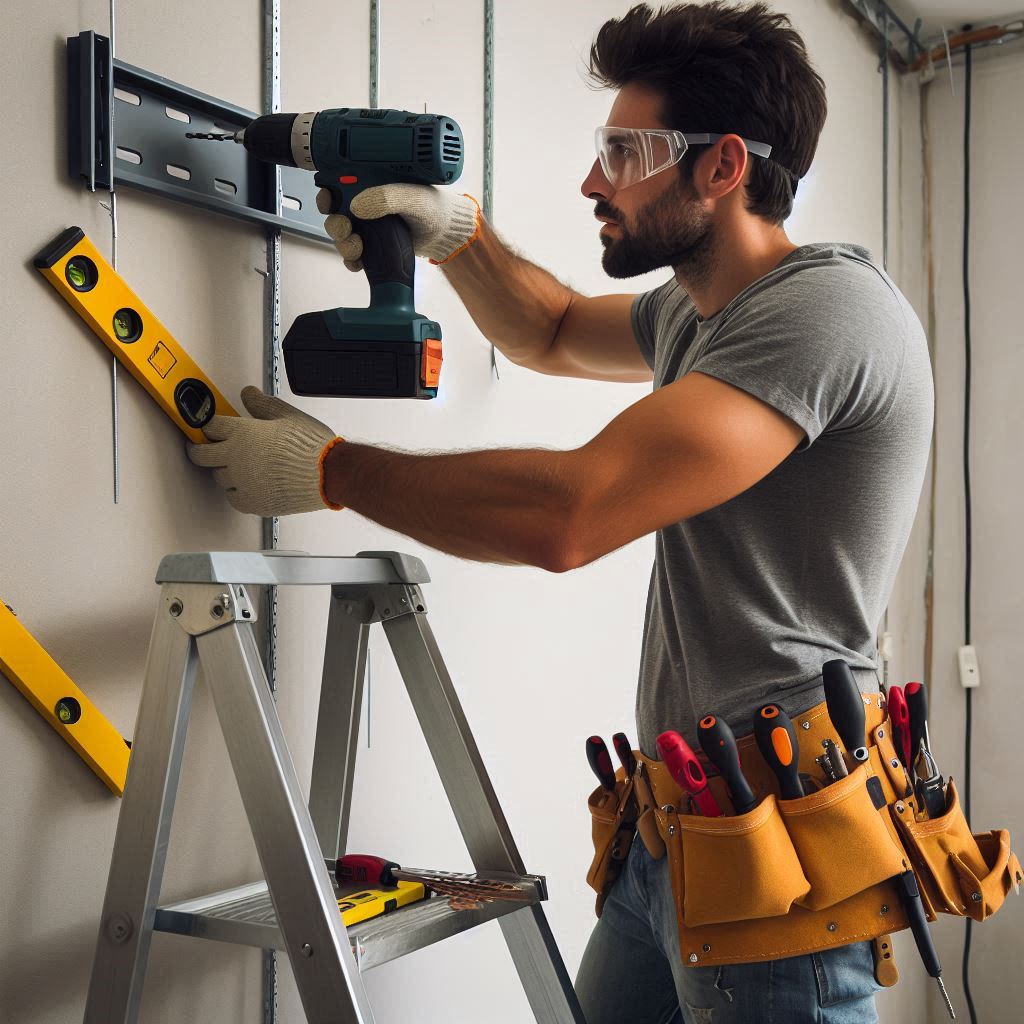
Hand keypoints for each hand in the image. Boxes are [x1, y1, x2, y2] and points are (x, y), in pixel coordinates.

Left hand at [187, 386, 343, 515]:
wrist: (328, 475)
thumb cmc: (311, 445)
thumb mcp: (286, 416)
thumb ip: (261, 405)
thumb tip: (248, 393)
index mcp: (241, 432)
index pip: (209, 425)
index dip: (209, 425)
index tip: (210, 427)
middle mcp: (234, 457)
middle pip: (200, 454)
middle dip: (199, 449)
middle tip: (203, 449)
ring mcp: (240, 482)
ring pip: (218, 477)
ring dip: (225, 471)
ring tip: (242, 467)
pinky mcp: (249, 502)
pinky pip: (232, 497)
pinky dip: (238, 491)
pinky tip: (251, 484)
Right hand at [317, 184, 479, 269]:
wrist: (447, 236)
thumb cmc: (434, 209)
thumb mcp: (413, 197)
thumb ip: (387, 197)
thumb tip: (358, 205)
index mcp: (371, 182)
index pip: (337, 183)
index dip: (327, 192)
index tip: (328, 201)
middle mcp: (366, 203)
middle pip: (334, 212)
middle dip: (335, 223)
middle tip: (346, 229)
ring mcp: (368, 226)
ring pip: (342, 235)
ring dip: (343, 243)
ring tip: (358, 248)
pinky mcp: (374, 246)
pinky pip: (353, 255)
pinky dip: (352, 260)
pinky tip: (360, 262)